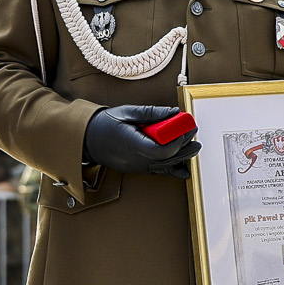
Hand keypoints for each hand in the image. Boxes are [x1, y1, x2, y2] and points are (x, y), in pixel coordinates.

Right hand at [83, 105, 199, 178]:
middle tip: (195, 135)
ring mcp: (137, 167)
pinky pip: (158, 172)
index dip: (178, 141)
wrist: (89, 139)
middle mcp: (136, 159)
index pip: (161, 149)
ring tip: (195, 147)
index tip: (188, 128)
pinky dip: (173, 170)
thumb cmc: (106, 124)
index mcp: (132, 144)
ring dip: (182, 157)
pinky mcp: (138, 169)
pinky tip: (185, 170)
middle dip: (185, 147)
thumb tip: (174, 111)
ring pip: (165, 166)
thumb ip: (152, 113)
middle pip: (167, 159)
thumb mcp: (128, 112)